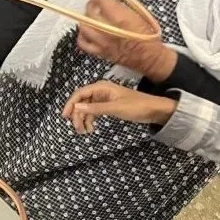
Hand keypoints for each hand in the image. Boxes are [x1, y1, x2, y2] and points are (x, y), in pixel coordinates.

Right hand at [62, 81, 176, 133]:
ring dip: (84, 118)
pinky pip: (94, 111)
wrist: (154, 110)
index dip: (71, 104)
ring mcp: (104, 99)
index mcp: (101, 87)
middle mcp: (101, 91)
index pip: (80, 93)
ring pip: (87, 107)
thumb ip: (95, 108)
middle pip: (82, 101)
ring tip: (83, 131)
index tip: (65, 117)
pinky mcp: (109, 106)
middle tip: (77, 129)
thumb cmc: (136, 106)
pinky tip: (91, 128)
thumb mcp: (114, 108)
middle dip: (77, 114)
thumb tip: (76, 108)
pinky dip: (91, 119)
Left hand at [75, 0, 174, 81]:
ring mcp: (104, 43)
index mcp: (122, 20)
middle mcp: (110, 32)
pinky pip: (83, 43)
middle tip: (94, 2)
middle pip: (90, 13)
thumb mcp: (139, 15)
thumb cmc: (147, 37)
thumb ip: (121, 7)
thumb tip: (108, 0)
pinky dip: (82, 35)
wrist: (150, 57)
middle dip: (91, 5)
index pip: (102, 2)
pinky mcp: (101, 53)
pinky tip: (87, 31)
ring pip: (84, 26)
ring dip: (85, 18)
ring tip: (90, 16)